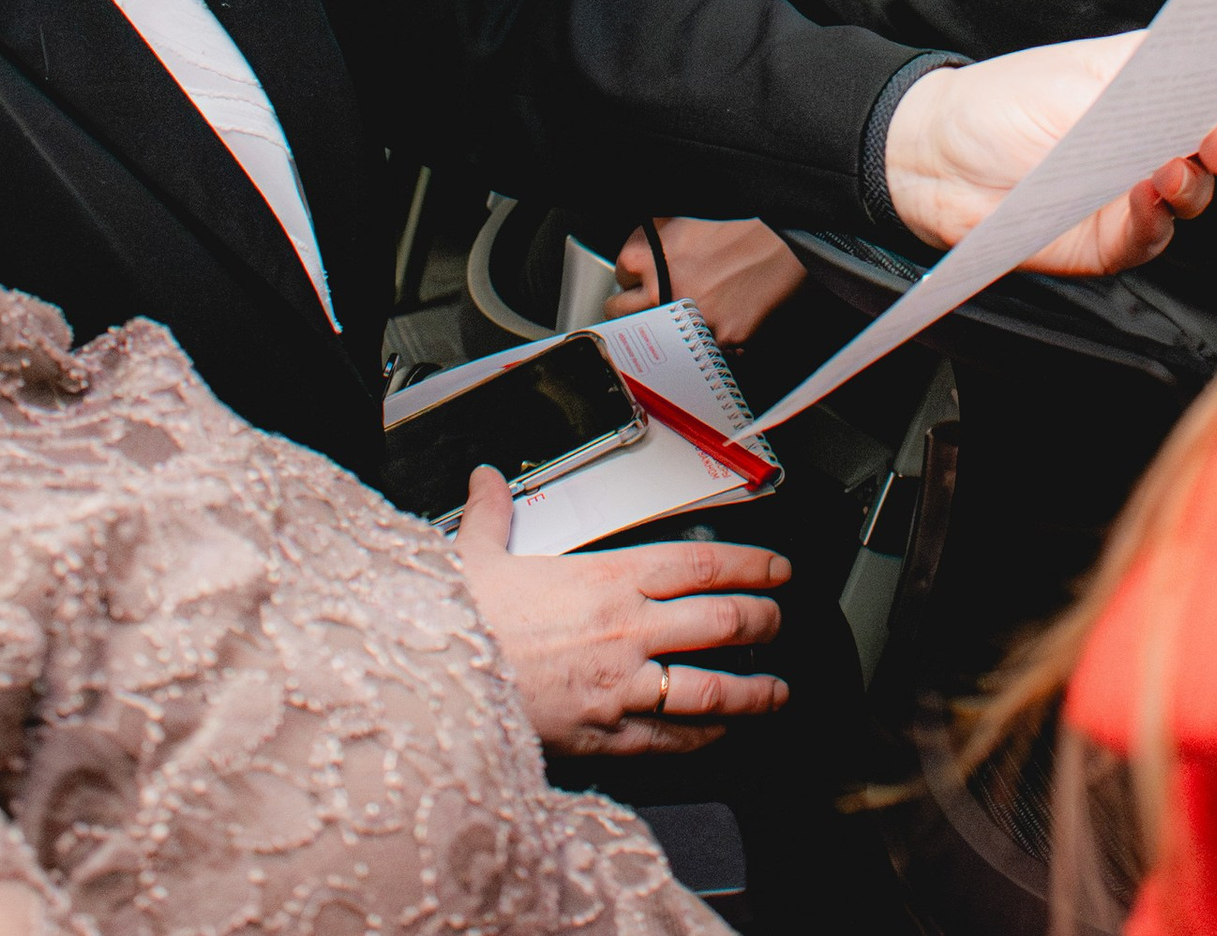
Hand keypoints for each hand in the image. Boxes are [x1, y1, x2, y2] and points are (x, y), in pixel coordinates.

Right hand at [454, 467, 789, 754]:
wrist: (438, 685)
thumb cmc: (462, 621)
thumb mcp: (477, 554)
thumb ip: (491, 513)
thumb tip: (486, 477)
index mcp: (607, 580)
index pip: (699, 565)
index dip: (749, 565)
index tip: (777, 569)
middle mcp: (627, 631)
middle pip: (720, 622)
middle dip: (762, 621)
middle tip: (778, 621)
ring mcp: (622, 687)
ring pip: (711, 687)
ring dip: (753, 689)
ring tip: (775, 690)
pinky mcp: (607, 736)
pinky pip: (672, 739)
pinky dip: (705, 737)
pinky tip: (722, 734)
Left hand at [612, 218, 807, 346]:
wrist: (793, 236)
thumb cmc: (747, 219)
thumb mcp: (688, 214)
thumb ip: (658, 235)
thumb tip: (644, 255)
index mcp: (649, 252)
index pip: (621, 273)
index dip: (636, 273)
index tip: (645, 276)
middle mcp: (661, 288)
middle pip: (621, 312)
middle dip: (635, 307)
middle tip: (652, 302)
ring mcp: (689, 318)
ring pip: (655, 338)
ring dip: (664, 330)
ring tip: (684, 317)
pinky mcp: (721, 339)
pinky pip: (700, 349)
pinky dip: (708, 341)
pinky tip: (721, 320)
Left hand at [885, 30, 1216, 272]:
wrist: (937, 159)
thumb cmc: (1002, 104)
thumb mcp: (1075, 78)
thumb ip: (1144, 88)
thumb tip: (1204, 93)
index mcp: (1157, 78)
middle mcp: (1161, 133)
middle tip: (1216, 138)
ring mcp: (1143, 188)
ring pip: (1200, 191)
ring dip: (1192, 180)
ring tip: (1165, 168)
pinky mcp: (1117, 237)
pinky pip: (1154, 235)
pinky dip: (1155, 218)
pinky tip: (1143, 199)